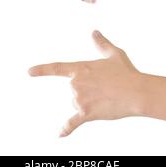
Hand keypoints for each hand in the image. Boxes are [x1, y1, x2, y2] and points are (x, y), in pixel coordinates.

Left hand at [29, 30, 145, 136]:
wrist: (136, 92)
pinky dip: (66, 129)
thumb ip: (101, 44)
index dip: (41, 70)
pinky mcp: (85, 114)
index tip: (29, 72)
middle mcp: (76, 83)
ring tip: (108, 99)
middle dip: (88, 91)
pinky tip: (59, 135)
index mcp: (81, 68)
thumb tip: (94, 32)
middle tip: (106, 89)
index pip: (57, 68)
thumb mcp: (114, 54)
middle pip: (75, 90)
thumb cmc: (127, 73)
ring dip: (90, 104)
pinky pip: (72, 123)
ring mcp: (79, 99)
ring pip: (78, 104)